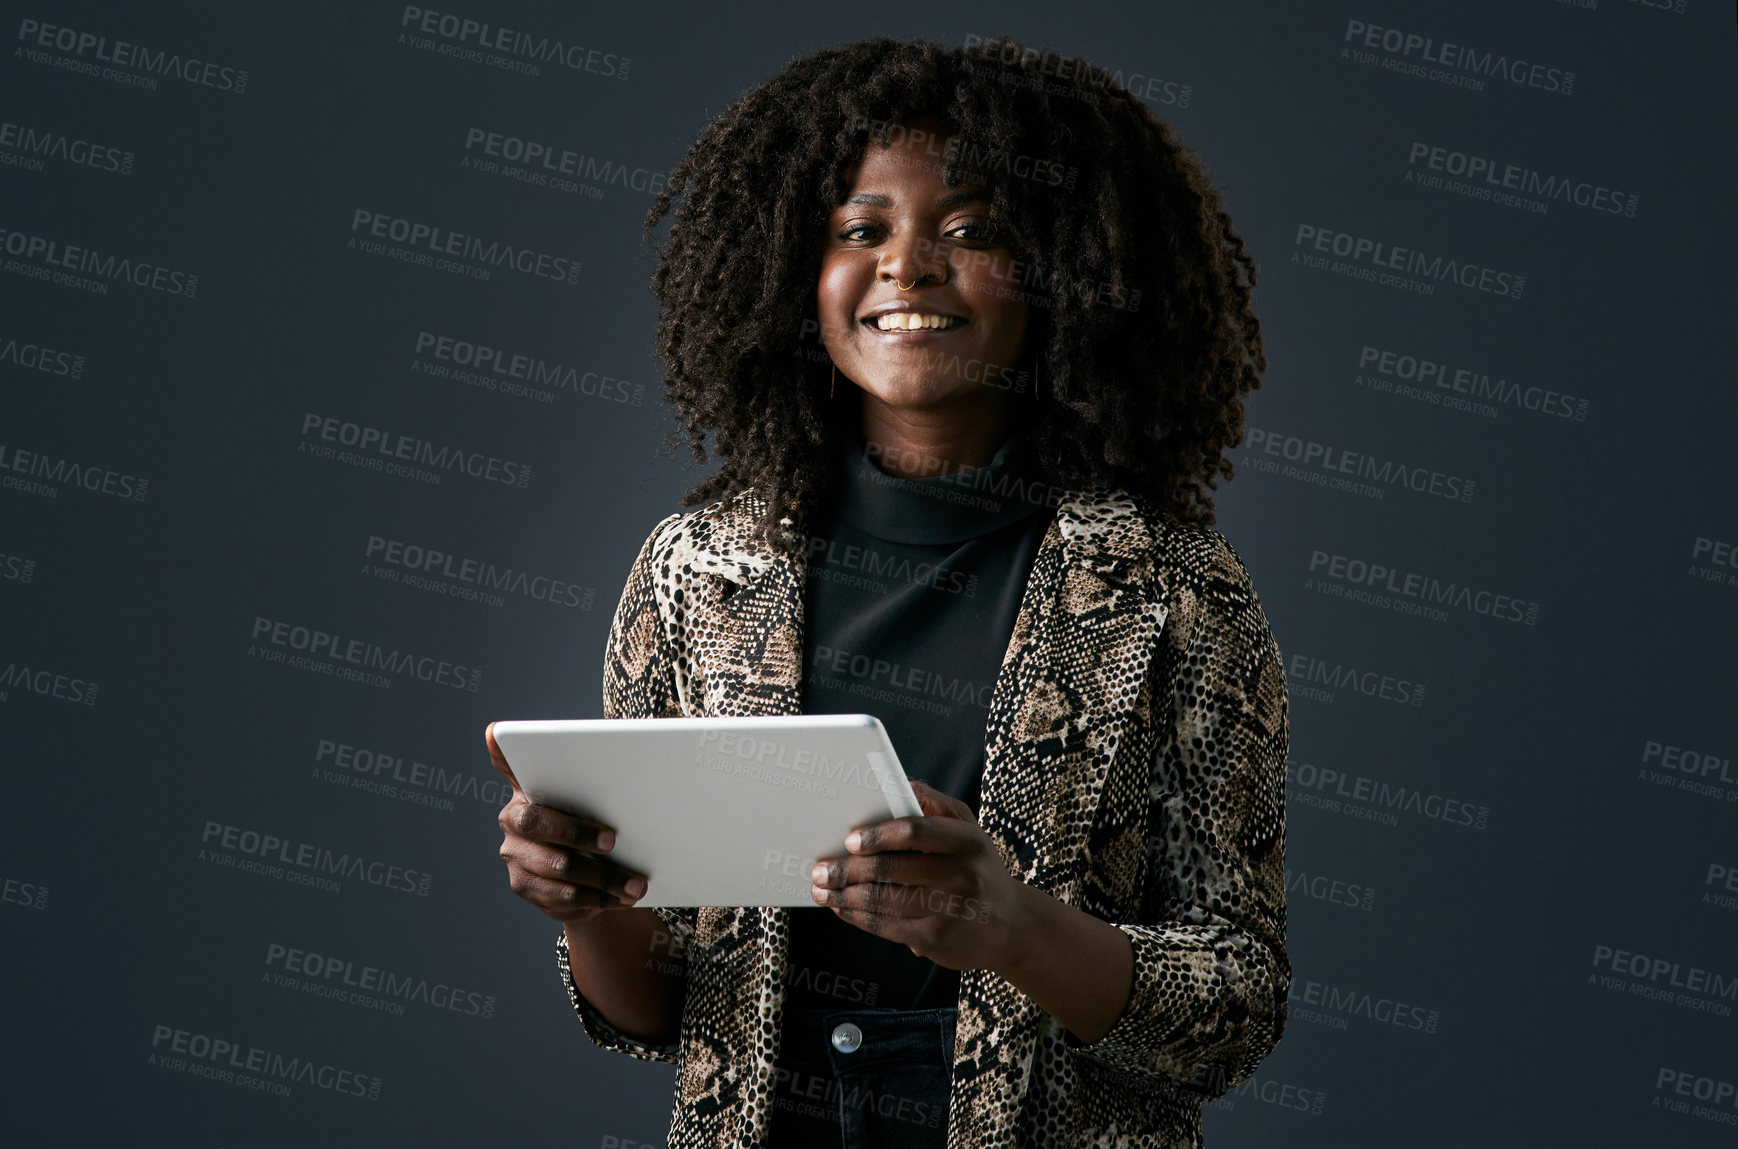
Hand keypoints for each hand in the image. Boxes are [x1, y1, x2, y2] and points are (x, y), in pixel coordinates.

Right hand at [487, 722, 649, 923]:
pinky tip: (621, 896)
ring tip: (634, 883)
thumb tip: (641, 768)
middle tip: (613, 840)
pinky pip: (562, 896)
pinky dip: (598, 897)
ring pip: (557, 866)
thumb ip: (604, 785)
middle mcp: (513, 818)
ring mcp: (515, 854)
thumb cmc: (598, 827)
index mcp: (528, 787)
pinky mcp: (524, 886)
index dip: (500, 749)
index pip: (508, 763)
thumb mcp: (602, 803)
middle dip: (577, 832)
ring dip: (602, 876)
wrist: (594, 882)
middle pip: (535, 822)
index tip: (496, 732)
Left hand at [809, 779, 1030, 971]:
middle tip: (820, 868)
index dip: (879, 835)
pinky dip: (857, 916)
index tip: (850, 839)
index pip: (917, 831)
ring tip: (822, 889)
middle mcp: (962, 876)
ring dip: (845, 895)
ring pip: (883, 901)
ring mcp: (949, 911)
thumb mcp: (970, 831)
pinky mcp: (936, 940)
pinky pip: (886, 926)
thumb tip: (901, 786)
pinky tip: (841, 908)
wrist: (1011, 926)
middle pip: (892, 869)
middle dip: (848, 869)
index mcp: (967, 841)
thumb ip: (936, 805)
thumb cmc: (978, 869)